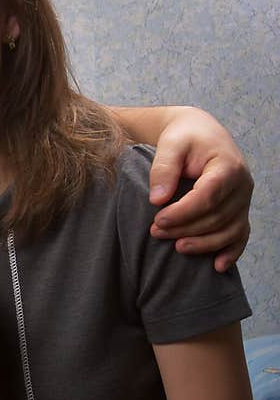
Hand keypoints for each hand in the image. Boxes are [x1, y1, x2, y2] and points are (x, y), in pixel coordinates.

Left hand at [147, 107, 252, 272]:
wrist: (200, 133)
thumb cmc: (183, 138)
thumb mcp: (170, 145)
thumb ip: (163, 169)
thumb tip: (157, 200)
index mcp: (227, 165)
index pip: (208, 196)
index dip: (183, 212)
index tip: (157, 220)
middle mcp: (241, 184)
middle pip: (217, 216)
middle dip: (186, 228)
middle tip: (155, 232)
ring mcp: (243, 200)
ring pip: (229, 230)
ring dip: (204, 243)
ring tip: (177, 248)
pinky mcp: (240, 210)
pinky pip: (241, 234)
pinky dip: (231, 251)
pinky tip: (216, 266)